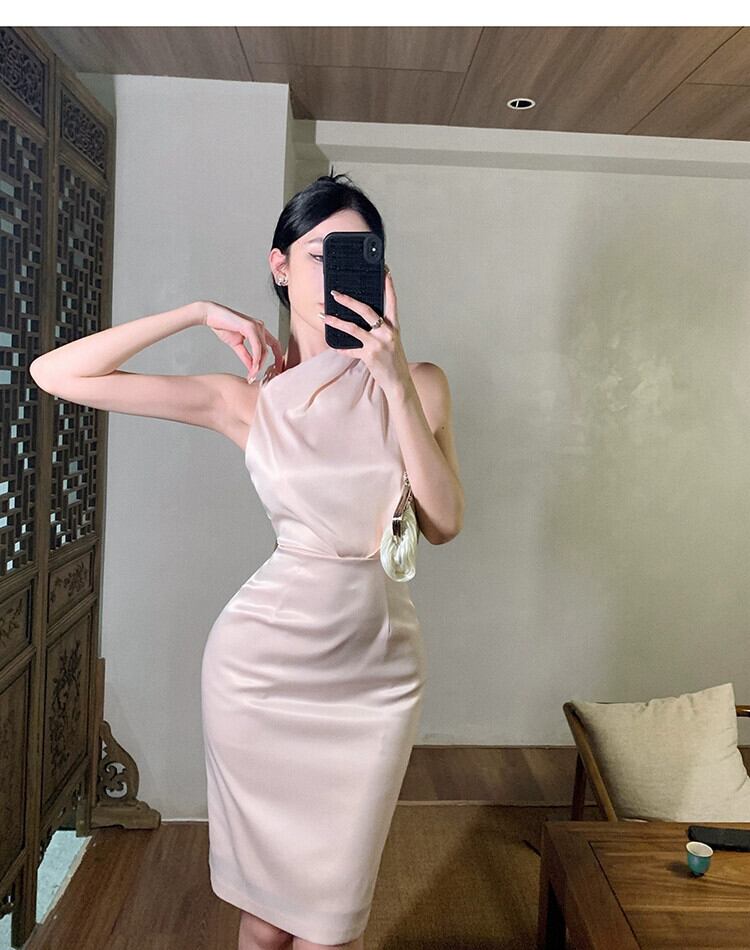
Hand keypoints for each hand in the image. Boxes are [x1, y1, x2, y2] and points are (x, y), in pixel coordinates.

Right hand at [203, 301, 283, 381]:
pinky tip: (253, 366)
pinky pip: (257, 346)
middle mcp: (260, 327)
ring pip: (264, 349)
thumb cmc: (223, 327)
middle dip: (268, 364)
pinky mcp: (250, 327)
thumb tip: (253, 369)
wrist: (211, 315)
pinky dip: (256, 358)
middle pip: (271, 349)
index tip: (276, 370)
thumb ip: (246, 357)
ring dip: (259, 364)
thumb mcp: (237, 345)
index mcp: (259, 330)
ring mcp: (257, 326)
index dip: (278, 357)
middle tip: (259, 377)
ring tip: (253, 374)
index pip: (274, 345)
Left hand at [319, 266, 410, 394]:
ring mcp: (378, 344)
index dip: (388, 286)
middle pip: (366, 310)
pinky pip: (350, 349)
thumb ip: (380, 329)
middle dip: (348, 301)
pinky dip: (340, 347)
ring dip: (336, 321)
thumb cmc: (394, 361)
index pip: (392, 302)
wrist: (399, 381)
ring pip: (353, 328)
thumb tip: (363, 319)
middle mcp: (387, 332)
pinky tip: (332, 344)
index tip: (384, 272)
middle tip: (335, 294)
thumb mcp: (391, 341)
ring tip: (323, 316)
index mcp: (393, 327)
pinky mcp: (369, 355)